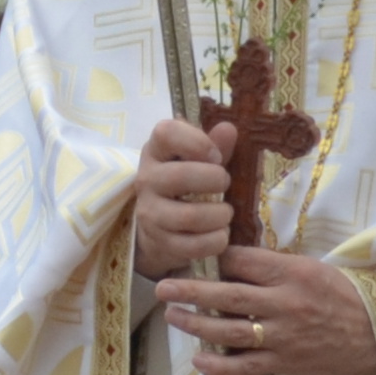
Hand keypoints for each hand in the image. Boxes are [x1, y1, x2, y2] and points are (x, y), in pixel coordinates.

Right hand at [132, 113, 235, 277]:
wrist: (161, 226)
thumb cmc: (186, 182)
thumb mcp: (198, 159)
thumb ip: (215, 145)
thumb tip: (229, 129)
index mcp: (155, 151)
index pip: (166, 133)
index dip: (197, 141)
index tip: (215, 155)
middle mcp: (146, 179)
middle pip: (181, 176)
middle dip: (216, 180)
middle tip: (225, 184)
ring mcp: (149, 213)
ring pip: (190, 216)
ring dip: (220, 215)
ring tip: (226, 213)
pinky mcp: (159, 242)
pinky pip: (193, 245)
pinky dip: (215, 241)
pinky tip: (220, 234)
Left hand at [154, 247, 375, 374]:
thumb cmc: (345, 295)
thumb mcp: (312, 269)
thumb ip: (275, 267)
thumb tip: (232, 263)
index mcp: (292, 272)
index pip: (242, 261)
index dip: (217, 259)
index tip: (200, 259)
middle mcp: (284, 303)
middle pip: (226, 295)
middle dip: (190, 291)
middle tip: (162, 287)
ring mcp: (282, 336)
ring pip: (228, 331)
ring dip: (195, 324)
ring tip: (173, 316)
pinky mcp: (284, 362)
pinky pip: (244, 367)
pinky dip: (218, 366)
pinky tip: (199, 360)